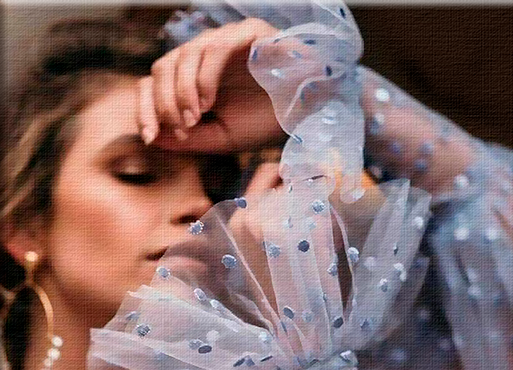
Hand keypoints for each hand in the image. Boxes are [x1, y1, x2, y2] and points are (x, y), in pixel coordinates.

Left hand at [137, 18, 285, 152]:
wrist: (310, 114)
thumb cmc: (268, 123)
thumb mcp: (222, 138)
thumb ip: (188, 138)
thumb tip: (151, 137)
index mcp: (197, 76)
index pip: (155, 82)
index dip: (146, 107)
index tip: (149, 137)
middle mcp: (206, 54)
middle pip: (162, 67)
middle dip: (164, 102)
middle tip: (181, 130)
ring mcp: (226, 39)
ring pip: (183, 55)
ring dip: (182, 92)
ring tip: (195, 119)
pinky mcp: (247, 32)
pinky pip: (215, 49)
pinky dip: (204, 78)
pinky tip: (207, 103)